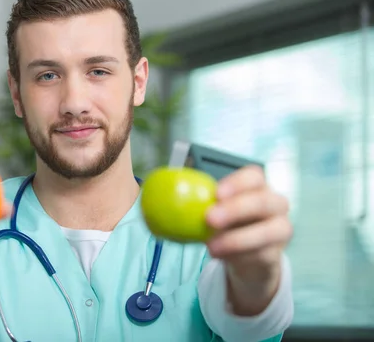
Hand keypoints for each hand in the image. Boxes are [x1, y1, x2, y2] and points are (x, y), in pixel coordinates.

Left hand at [204, 165, 292, 313]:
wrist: (247, 259)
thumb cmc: (227, 226)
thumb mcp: (212, 210)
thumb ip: (194, 201)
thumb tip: (155, 191)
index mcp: (257, 187)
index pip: (254, 176)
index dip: (237, 182)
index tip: (216, 192)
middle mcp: (274, 204)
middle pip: (264, 201)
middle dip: (236, 209)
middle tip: (209, 218)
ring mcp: (280, 229)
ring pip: (268, 231)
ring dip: (237, 239)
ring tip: (211, 246)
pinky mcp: (276, 254)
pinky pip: (261, 254)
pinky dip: (239, 255)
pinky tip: (221, 256)